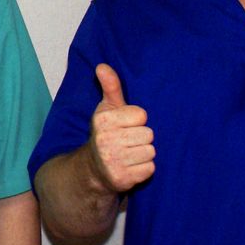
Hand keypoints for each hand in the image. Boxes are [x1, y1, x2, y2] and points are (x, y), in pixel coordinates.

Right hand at [87, 64, 155, 193]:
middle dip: (142, 138)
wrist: (94, 169)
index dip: (137, 120)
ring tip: (130, 153)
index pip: (141, 115)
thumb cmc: (106, 133)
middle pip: (148, 134)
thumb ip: (110, 86)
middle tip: (128, 141)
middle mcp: (105, 140)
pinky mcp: (121, 179)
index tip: (126, 125)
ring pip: (150, 151)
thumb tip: (102, 65)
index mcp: (103, 119)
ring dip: (144, 154)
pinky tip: (132, 166)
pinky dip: (144, 168)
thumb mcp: (107, 108)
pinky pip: (149, 168)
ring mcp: (113, 161)